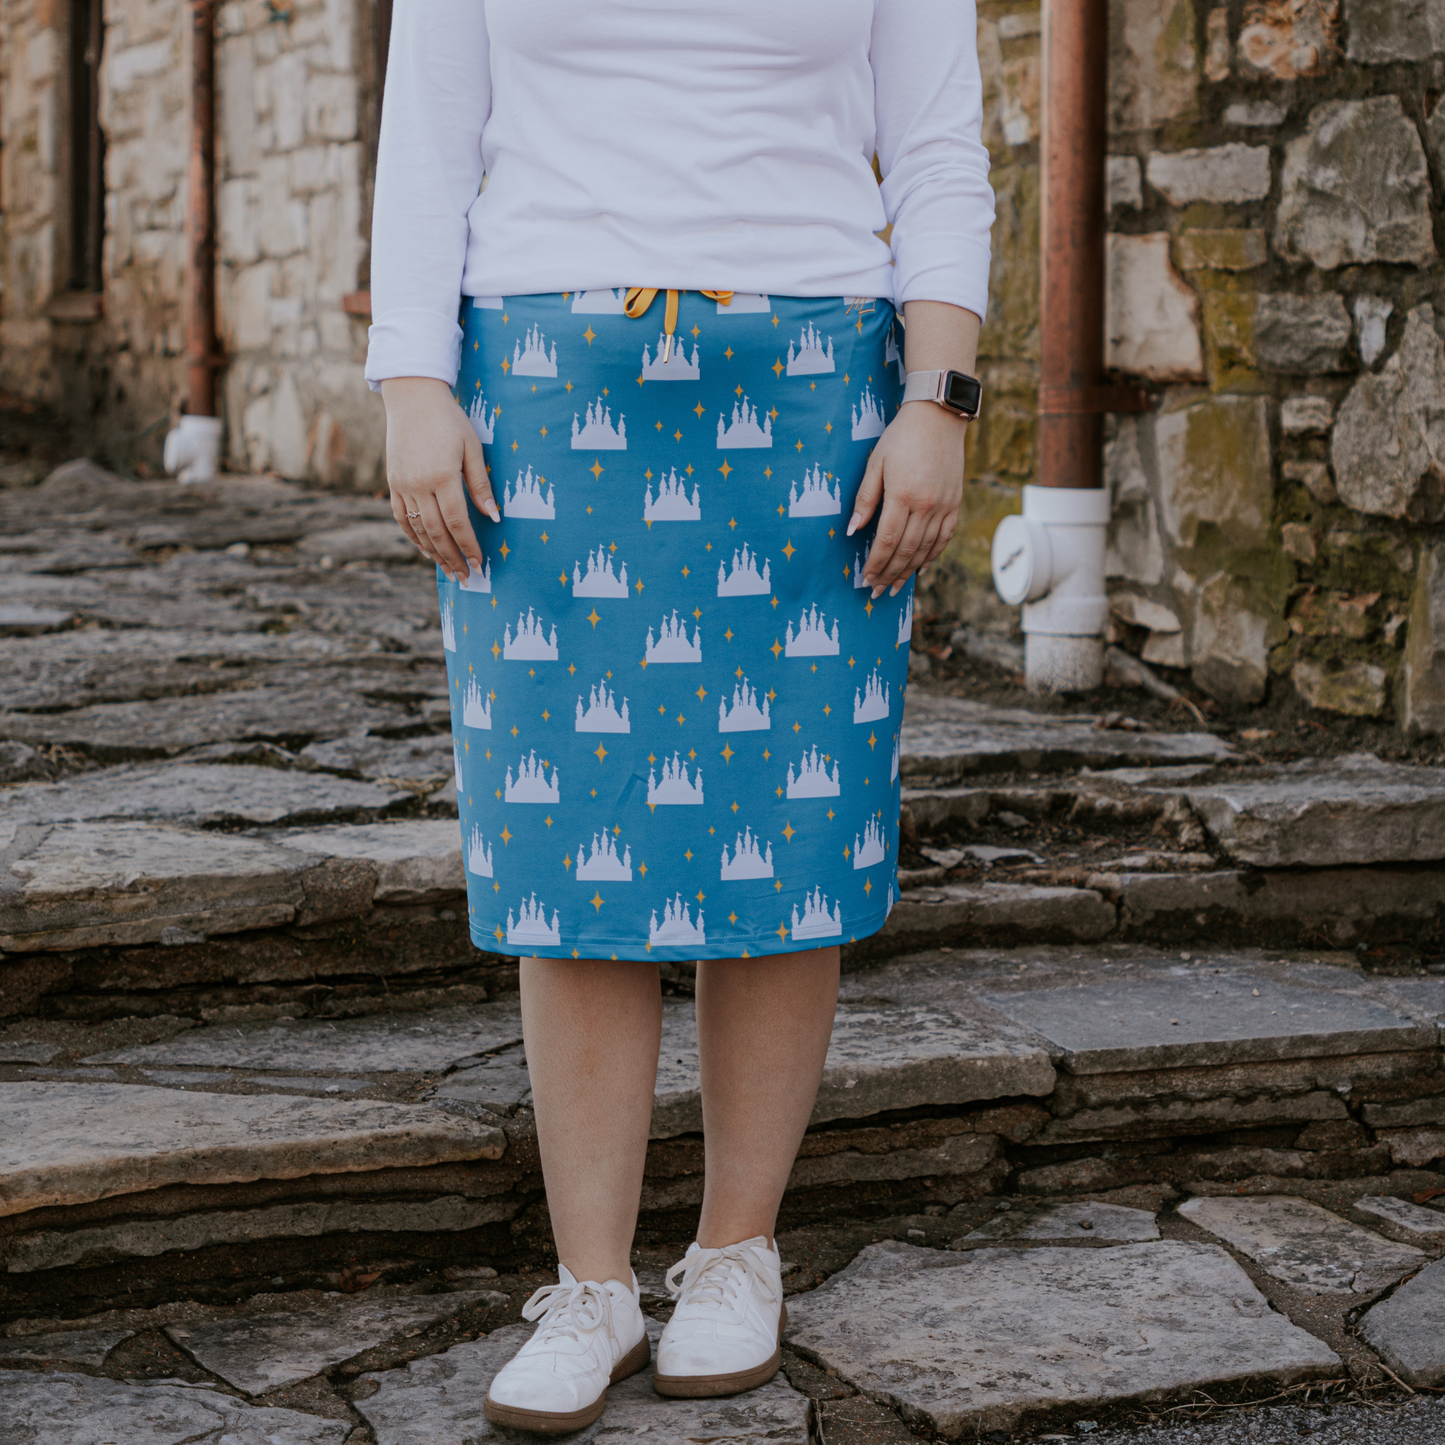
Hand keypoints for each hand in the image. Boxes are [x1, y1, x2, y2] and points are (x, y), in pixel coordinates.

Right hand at [379, 377, 499, 579]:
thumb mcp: (472, 447)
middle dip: (453, 558)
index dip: (469, 546)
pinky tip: (426, 550)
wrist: (412, 398)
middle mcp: (419, 485)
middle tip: (467, 578)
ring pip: (419, 529)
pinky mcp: (393, 483)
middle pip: (437, 532)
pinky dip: (414, 537)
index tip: (480, 563)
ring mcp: (402, 485)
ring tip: (450, 571)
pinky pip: (402, 518)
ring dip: (435, 554)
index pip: (458, 522)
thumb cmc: (449, 420)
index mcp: (442, 476)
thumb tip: (494, 516)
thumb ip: (481, 484)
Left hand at [847, 400, 966, 596]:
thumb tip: (853, 530)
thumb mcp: (875, 463)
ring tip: (895, 587)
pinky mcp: (955, 502)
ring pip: (926, 548)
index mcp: (903, 495)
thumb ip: (865, 498)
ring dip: (909, 571)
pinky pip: (944, 537)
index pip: (887, 540)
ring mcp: (944, 505)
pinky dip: (932, 556)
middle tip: (876, 591)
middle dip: (889, 574)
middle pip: (907, 550)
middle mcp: (926, 504)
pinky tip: (920, 569)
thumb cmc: (901, 438)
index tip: (865, 578)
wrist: (938, 416)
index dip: (876, 563)